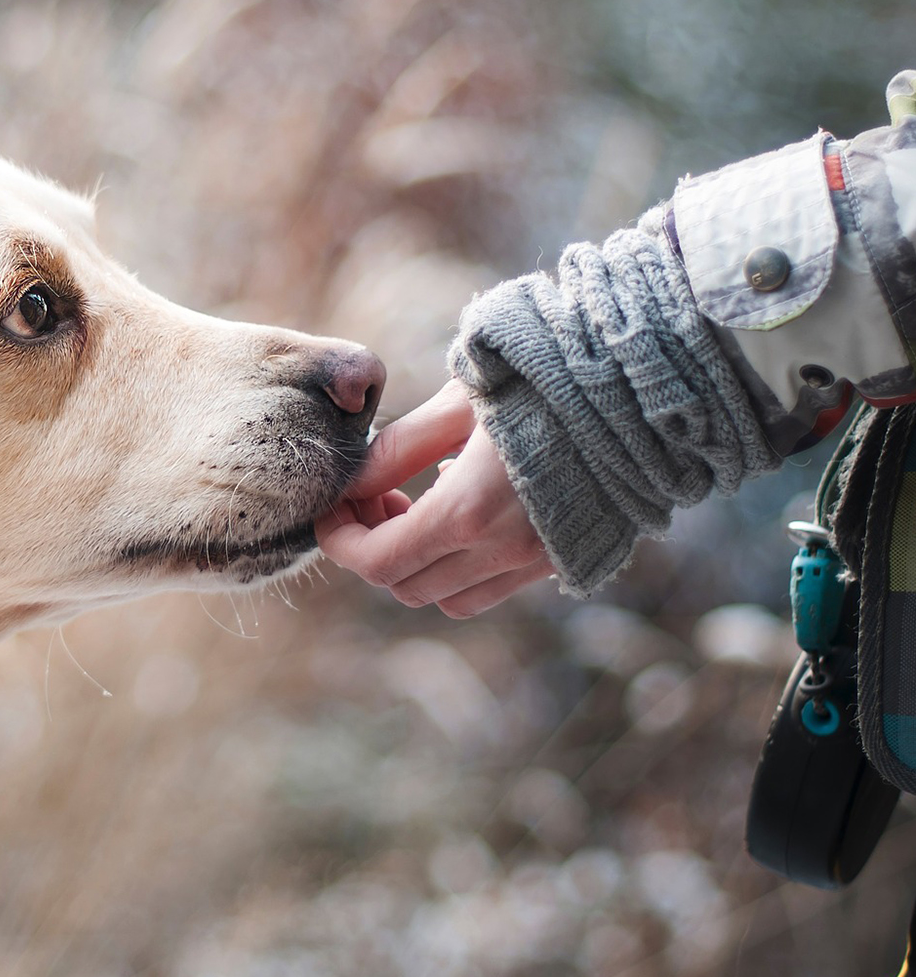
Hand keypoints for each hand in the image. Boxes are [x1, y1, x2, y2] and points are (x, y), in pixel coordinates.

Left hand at [316, 379, 554, 617]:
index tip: (331, 508)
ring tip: (414, 504)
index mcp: (469, 512)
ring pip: (449, 598)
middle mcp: (504, 551)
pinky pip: (493, 587)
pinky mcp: (564, 558)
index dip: (340, 540)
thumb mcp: (459, 402)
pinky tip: (464, 507)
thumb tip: (352, 482)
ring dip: (417, 563)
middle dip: (373, 548)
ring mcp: (538, 561)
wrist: (645, 387)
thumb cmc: (545, 378)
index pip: (377, 561)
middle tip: (372, 496)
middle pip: (406, 586)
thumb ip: (399, 449)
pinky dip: (461, 566)